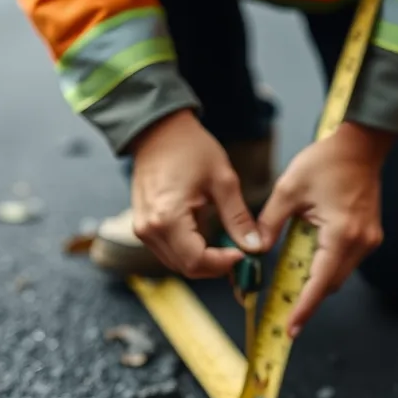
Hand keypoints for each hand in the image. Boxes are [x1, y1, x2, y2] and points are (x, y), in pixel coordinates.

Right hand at [128, 109, 261, 277]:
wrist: (159, 130)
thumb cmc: (190, 148)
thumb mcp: (223, 181)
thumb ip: (238, 218)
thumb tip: (254, 246)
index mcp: (167, 218)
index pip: (196, 261)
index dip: (222, 264)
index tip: (243, 254)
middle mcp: (150, 230)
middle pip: (186, 267)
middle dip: (215, 266)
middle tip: (239, 252)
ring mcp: (142, 230)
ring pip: (177, 263)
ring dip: (203, 260)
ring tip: (225, 243)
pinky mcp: (143, 228)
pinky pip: (169, 251)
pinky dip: (190, 251)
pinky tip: (207, 236)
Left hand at [257, 121, 393, 336]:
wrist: (360, 145)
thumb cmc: (326, 161)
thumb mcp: (288, 190)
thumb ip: (269, 223)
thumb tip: (255, 250)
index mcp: (341, 233)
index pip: (320, 282)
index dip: (304, 308)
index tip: (291, 327)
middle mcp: (360, 242)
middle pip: (330, 284)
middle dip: (307, 298)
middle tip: (282, 312)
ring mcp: (368, 240)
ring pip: (337, 275)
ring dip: (315, 281)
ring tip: (290, 286)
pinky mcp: (368, 236)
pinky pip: (344, 261)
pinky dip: (325, 266)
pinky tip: (307, 261)